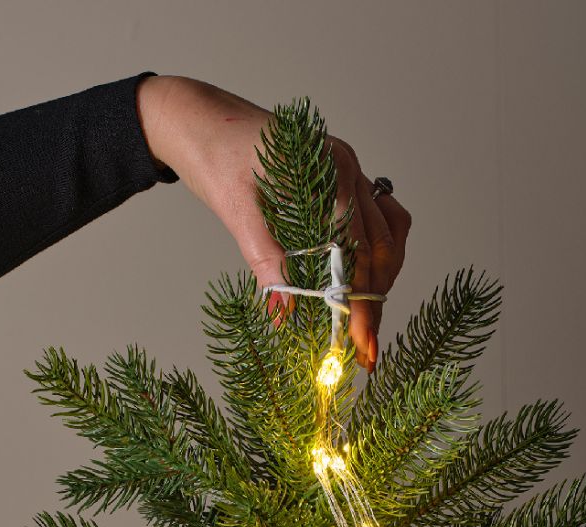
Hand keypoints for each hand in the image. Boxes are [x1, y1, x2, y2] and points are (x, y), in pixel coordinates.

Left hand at [136, 75, 411, 371]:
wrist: (198, 119)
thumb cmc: (215, 154)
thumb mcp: (236, 210)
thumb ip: (264, 257)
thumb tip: (283, 310)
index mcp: (327, 168)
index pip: (357, 246)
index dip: (360, 300)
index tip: (359, 340)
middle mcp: (347, 168)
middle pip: (380, 246)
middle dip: (374, 301)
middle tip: (366, 348)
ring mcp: (349, 173)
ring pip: (387, 235)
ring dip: (381, 282)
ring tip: (366, 326)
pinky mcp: (341, 183)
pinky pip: (377, 221)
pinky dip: (378, 255)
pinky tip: (366, 286)